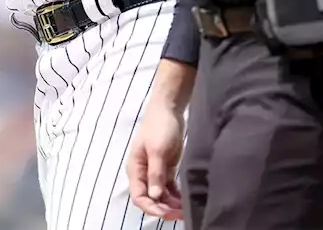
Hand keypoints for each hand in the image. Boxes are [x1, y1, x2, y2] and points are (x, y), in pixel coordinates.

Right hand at [127, 102, 184, 220]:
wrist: (168, 109)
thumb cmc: (159, 126)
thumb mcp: (157, 150)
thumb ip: (155, 173)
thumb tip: (155, 196)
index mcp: (136, 169)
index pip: (139, 196)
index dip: (151, 208)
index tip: (166, 213)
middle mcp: (144, 173)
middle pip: (151, 199)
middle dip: (164, 209)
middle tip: (181, 214)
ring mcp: (156, 171)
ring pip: (161, 196)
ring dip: (171, 204)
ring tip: (186, 210)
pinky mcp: (167, 168)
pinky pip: (170, 188)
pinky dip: (176, 196)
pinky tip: (186, 202)